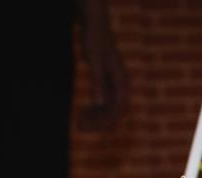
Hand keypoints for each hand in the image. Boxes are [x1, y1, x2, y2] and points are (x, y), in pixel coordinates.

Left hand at [78, 0, 128, 131]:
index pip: (117, 109)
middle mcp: (121, 87)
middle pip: (113, 113)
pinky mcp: (106, 84)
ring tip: (80, 124)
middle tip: (81, 128)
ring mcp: (114, 86)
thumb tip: (98, 103)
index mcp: (122, 83)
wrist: (95, 25)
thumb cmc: (96, 40)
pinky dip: (94, 110)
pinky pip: (103, 103)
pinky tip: (83, 113)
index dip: (105, 120)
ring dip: (95, 118)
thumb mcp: (95, 61)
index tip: (91, 126)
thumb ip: (97, 83)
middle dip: (98, 123)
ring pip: (107, 110)